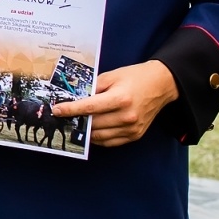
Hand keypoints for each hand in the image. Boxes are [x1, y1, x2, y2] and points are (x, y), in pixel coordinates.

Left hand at [52, 59, 177, 146]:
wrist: (161, 84)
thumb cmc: (135, 77)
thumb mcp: (111, 76)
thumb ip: (93, 88)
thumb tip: (75, 98)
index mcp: (120, 99)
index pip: (89, 107)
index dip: (70, 110)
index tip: (57, 111)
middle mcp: (127, 116)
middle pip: (93, 123)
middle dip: (76, 120)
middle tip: (64, 117)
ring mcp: (132, 128)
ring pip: (99, 136)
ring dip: (85, 130)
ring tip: (76, 123)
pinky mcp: (135, 135)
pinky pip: (110, 141)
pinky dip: (97, 138)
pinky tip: (91, 130)